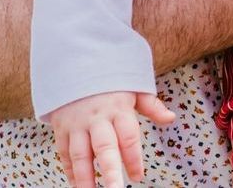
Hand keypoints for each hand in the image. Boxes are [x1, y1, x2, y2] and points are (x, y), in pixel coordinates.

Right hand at [45, 90, 175, 187]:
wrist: (74, 57)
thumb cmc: (108, 77)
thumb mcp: (133, 84)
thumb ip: (150, 105)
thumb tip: (171, 118)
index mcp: (118, 107)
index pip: (128, 136)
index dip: (134, 158)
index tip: (138, 177)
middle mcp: (97, 117)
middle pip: (104, 147)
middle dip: (110, 172)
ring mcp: (77, 122)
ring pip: (80, 154)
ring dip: (85, 178)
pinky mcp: (61, 126)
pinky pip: (64, 151)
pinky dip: (69, 170)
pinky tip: (76, 184)